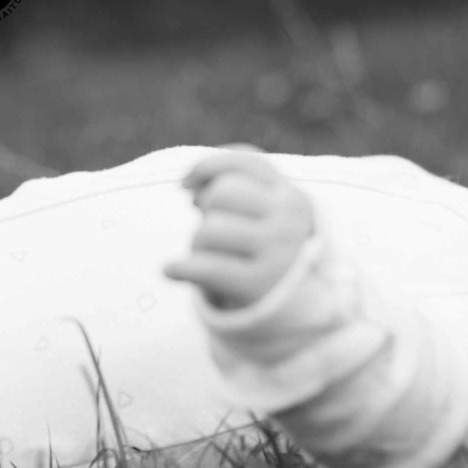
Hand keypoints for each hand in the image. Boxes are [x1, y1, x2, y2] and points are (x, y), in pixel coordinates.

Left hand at [163, 148, 314, 309]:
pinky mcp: (258, 284)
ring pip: (210, 229)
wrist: (295, 305)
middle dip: (207, 211)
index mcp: (293, 197)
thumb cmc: (268, 250)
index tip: (185, 185)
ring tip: (207, 257)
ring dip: (197, 244)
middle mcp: (290, 221)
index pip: (246, 162)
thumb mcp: (267, 214)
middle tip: (212, 233)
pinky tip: (172, 270)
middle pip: (223, 193)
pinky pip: (204, 266)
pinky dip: (180, 268)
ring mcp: (278, 253)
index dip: (206, 168)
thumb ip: (237, 185)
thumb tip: (189, 184)